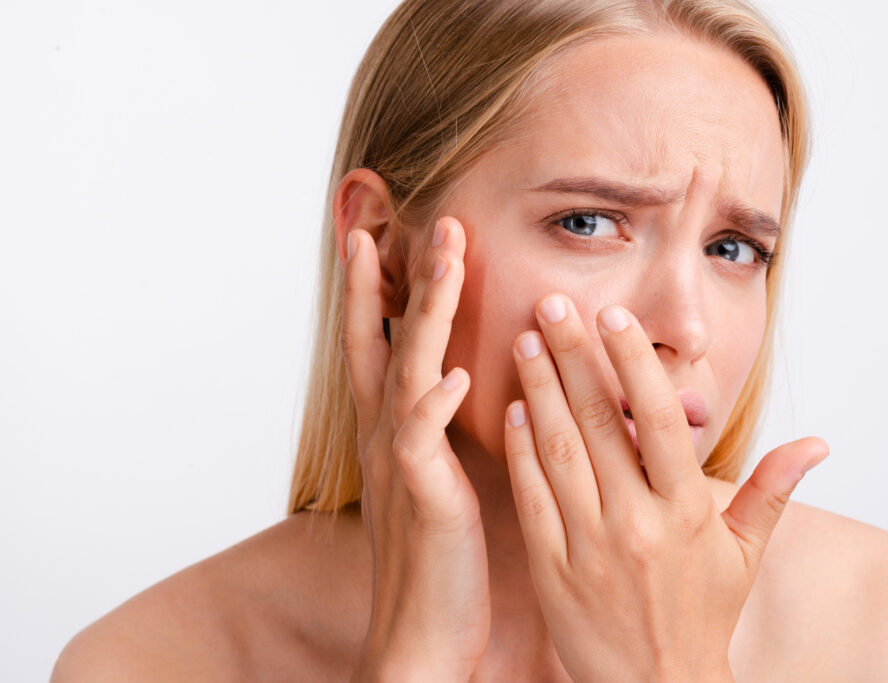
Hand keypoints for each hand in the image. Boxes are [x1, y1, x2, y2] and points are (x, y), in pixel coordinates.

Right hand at [346, 217, 489, 680]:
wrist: (420, 631)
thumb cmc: (437, 557)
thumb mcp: (436, 481)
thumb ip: (441, 433)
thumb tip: (462, 388)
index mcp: (392, 431)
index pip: (379, 346)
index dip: (374, 292)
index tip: (375, 238)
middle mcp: (387, 435)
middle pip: (383, 339)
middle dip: (395, 277)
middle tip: (416, 220)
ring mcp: (400, 461)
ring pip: (406, 368)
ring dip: (428, 311)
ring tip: (446, 257)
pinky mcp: (420, 493)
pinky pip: (421, 439)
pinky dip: (433, 403)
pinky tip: (452, 374)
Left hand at [504, 295, 827, 680]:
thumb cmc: (702, 614)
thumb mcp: (745, 555)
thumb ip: (772, 491)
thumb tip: (818, 443)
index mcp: (688, 511)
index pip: (658, 420)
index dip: (633, 363)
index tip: (613, 316)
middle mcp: (638, 522)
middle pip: (599, 423)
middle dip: (573, 356)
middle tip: (552, 303)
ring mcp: (590, 545)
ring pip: (559, 452)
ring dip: (539, 391)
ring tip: (527, 340)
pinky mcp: (552, 568)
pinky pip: (532, 498)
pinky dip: (521, 451)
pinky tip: (512, 409)